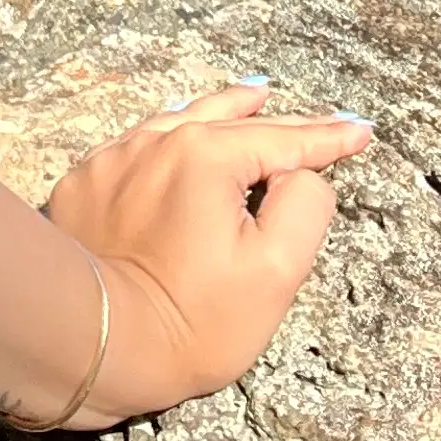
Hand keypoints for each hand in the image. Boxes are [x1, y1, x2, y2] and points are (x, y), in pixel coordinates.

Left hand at [38, 83, 372, 425]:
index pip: (283, 140)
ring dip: (219, 111)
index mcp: (207, 155)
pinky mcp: (81, 187)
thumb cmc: (190, 319)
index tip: (360, 130)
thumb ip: (303, 207)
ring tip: (248, 97)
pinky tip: (173, 137)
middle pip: (229, 121)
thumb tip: (297, 174)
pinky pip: (135, 149)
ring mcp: (112, 161)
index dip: (327, 139)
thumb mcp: (276, 271)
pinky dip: (166, 139)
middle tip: (316, 117)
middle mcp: (156, 142)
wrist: (86, 344)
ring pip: (177, 121)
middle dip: (278, 120)